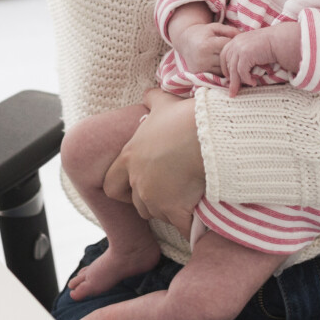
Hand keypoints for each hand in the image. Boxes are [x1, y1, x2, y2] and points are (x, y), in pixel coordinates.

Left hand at [103, 90, 205, 227]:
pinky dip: (189, 226)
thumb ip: (152, 100)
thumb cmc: (184, 117)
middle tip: (170, 192)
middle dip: (151, 201)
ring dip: (170, 211)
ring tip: (188, 200)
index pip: (111, 185)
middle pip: (138, 204)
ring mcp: (155, 198)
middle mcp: (138, 181)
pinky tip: (199, 221)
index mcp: (130, 158)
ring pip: (158, 215)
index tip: (139, 184)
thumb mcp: (164, 103)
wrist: (208, 135)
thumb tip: (148, 92)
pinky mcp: (175, 210)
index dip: (124, 188)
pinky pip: (180, 227)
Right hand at [174, 21, 239, 74]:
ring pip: (223, 71)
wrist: (185, 40)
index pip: (228, 48)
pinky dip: (222, 72)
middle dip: (234, 57)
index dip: (235, 46)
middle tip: (240, 54)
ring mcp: (200, 68)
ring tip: (234, 60)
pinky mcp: (198, 74)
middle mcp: (203, 59)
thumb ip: (230, 30)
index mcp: (207, 45)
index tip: (240, 44)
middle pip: (226, 61)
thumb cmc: (203, 32)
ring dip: (229, 66)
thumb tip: (244, 37)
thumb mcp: (216, 27)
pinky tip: (226, 66)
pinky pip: (216, 75)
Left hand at [218, 27, 280, 96]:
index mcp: (237, 40)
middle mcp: (236, 43)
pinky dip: (247, 79)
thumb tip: (240, 68)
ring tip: (237, 92)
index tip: (229, 77)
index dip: (225, 67)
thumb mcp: (254, 46)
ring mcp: (240, 48)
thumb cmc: (271, 44)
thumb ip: (246, 53)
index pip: (224, 55)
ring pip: (233, 70)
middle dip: (230, 78)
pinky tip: (253, 83)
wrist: (280, 40)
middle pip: (228, 64)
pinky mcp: (245, 54)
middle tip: (232, 90)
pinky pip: (242, 72)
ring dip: (236, 83)